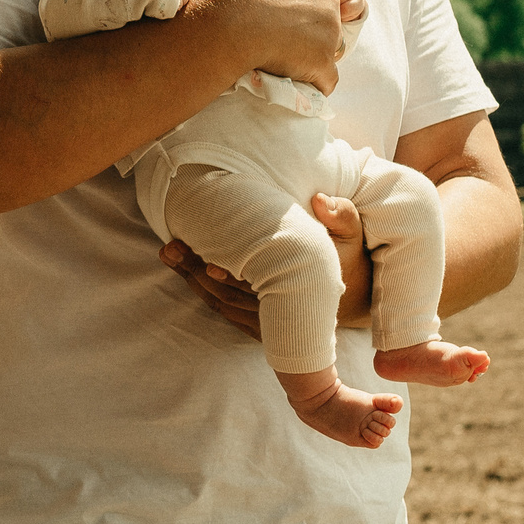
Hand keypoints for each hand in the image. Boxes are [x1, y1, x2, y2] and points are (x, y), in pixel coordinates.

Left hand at [160, 192, 373, 334]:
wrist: (352, 296)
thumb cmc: (348, 258)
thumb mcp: (354, 235)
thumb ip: (342, 216)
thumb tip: (319, 200)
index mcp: (302, 288)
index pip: (262, 287)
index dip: (234, 278)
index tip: (211, 264)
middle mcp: (281, 310)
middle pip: (231, 296)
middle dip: (197, 272)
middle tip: (172, 247)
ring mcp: (267, 321)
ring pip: (222, 304)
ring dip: (193, 280)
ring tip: (169, 252)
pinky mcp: (257, 324)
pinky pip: (224, 310)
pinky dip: (202, 290)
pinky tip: (183, 268)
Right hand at [185, 0, 343, 91]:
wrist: (229, 22)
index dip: (293, 5)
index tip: (274, 14)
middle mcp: (329, 1)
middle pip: (323, 18)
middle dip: (305, 27)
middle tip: (274, 36)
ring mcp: (330, 33)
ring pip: (325, 46)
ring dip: (308, 53)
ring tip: (280, 58)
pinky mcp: (323, 62)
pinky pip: (326, 78)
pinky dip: (313, 81)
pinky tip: (296, 81)